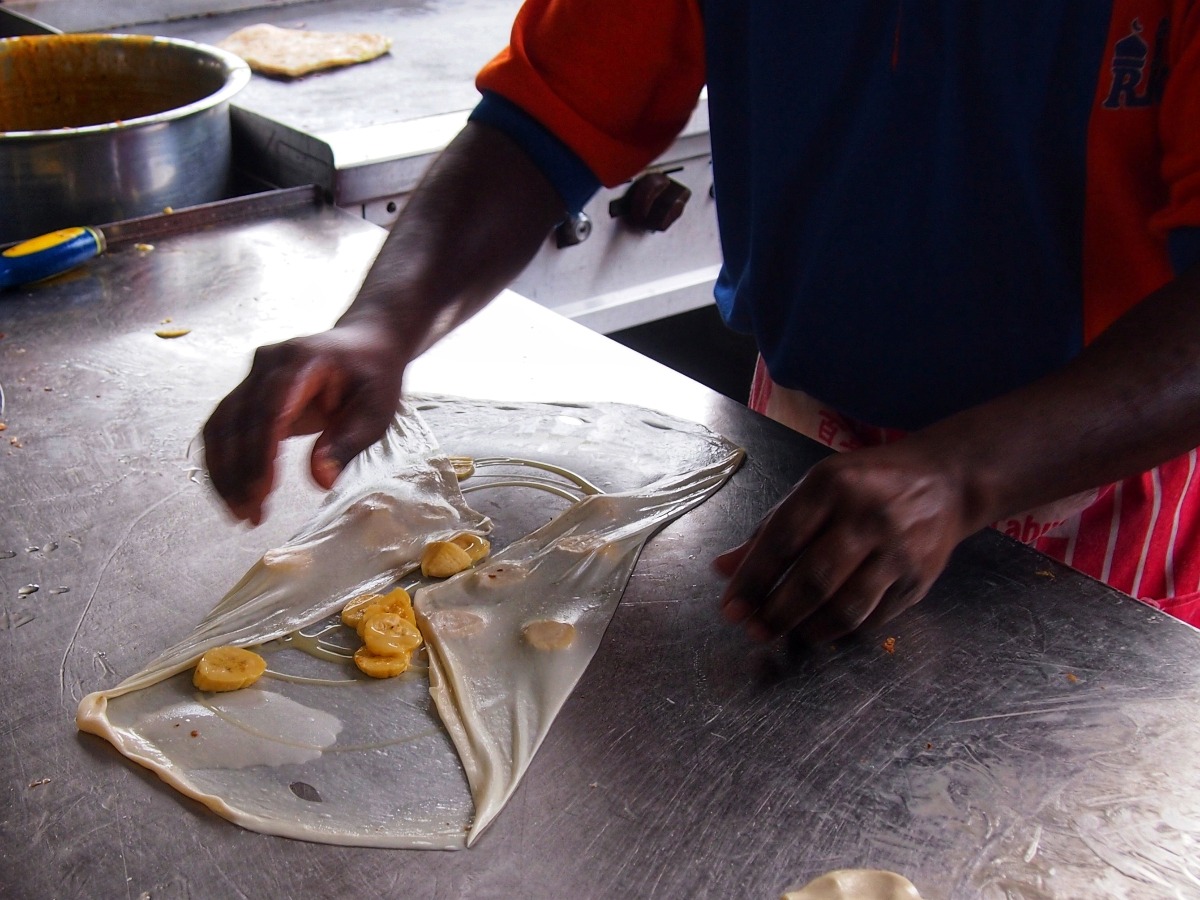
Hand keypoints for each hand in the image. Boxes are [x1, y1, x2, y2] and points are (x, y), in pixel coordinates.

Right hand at [202, 319, 405, 524]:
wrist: (364, 345)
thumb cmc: (374, 379)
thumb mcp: (376, 412)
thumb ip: (347, 443)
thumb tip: (320, 481)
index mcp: (302, 360)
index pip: (270, 408)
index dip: (261, 452)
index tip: (262, 491)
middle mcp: (267, 363)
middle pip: (237, 420)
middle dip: (239, 472)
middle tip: (251, 516)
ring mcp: (251, 376)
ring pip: (219, 426)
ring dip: (223, 473)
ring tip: (241, 515)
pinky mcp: (245, 392)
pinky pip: (221, 429)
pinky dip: (222, 464)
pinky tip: (234, 495)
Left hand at [714, 441, 976, 643]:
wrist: (946, 481)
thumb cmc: (868, 483)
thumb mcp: (816, 489)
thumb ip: (770, 530)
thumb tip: (723, 570)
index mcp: (832, 486)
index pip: (782, 540)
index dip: (752, 579)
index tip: (730, 607)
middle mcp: (868, 516)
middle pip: (814, 579)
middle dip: (776, 613)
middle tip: (754, 629)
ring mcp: (898, 550)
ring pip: (846, 606)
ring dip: (809, 629)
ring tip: (787, 633)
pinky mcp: (919, 578)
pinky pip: (874, 617)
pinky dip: (843, 629)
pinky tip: (823, 627)